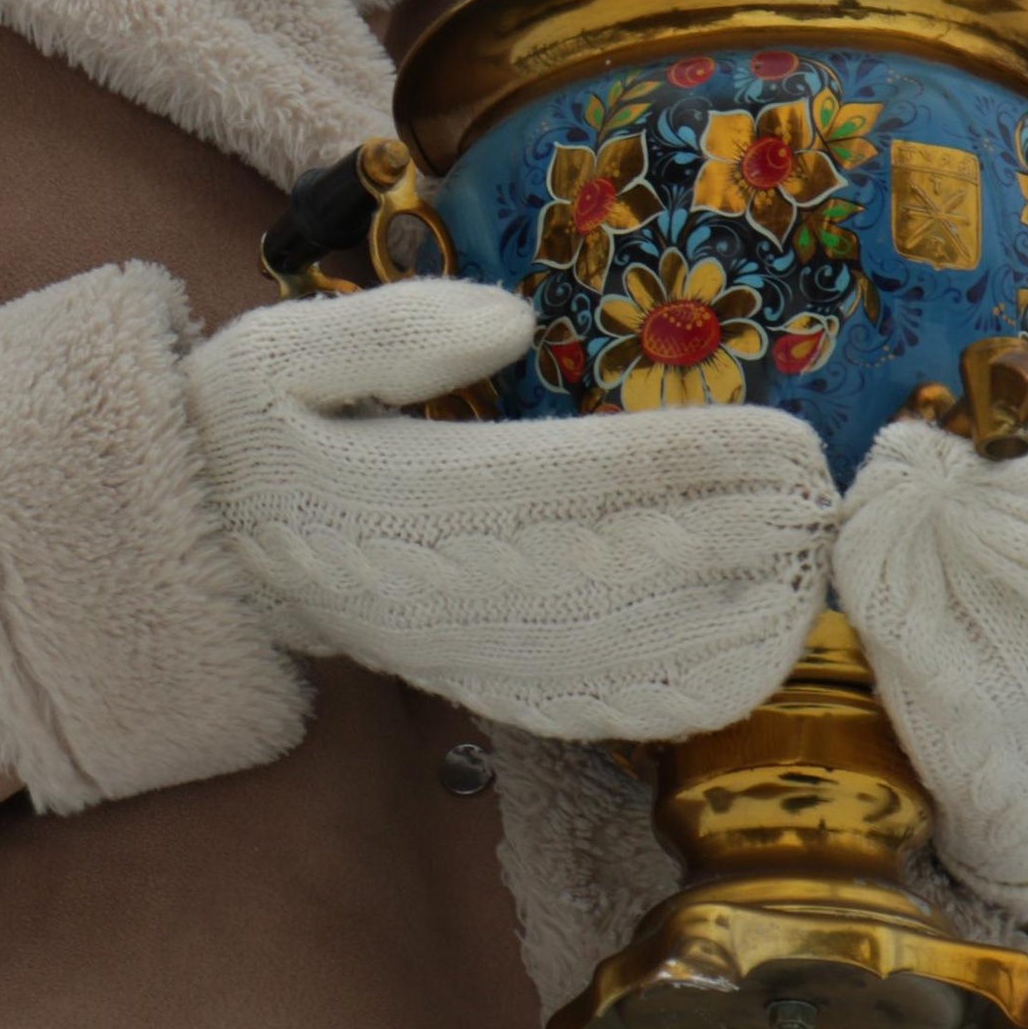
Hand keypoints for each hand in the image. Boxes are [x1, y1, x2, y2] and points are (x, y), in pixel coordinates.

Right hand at [182, 278, 836, 743]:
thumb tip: (510, 320)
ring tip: (815, 562)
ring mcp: (469, 654)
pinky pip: (603, 708)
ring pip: (627, 655)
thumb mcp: (276, 356)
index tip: (782, 441)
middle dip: (742, 540)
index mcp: (400, 503)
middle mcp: (445, 593)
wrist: (196, 548)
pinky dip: (690, 688)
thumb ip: (388, 332)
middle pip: (624, 577)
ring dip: (738, 615)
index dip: (688, 469)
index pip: (571, 489)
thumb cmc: (248, 433)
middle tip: (831, 499)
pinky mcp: (484, 687)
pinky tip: (759, 651)